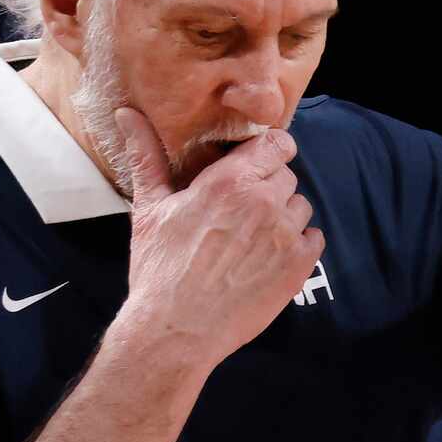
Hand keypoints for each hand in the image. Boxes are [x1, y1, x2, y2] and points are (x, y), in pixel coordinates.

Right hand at [113, 109, 323, 370]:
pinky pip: (315, 239)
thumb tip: (126, 113)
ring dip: (285, 216)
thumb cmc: (160, 268)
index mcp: (231, 181)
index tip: (256, 163)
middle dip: (269, 186)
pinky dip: (300, 244)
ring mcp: (286, 236)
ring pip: (301, 207)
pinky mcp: (298, 267)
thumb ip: (146, 155)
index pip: (277, 143)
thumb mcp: (149, 207)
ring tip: (255, 236)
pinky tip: (271, 256)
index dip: (269, 151)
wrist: (178, 329)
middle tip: (243, 210)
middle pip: (287, 175)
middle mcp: (265, 202)